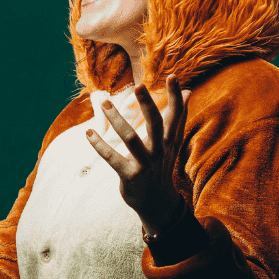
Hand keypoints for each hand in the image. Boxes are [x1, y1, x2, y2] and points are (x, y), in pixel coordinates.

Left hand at [85, 75, 191, 232]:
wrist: (157, 202)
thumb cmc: (162, 165)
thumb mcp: (173, 142)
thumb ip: (178, 117)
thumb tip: (190, 91)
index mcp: (169, 140)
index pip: (176, 115)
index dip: (175, 97)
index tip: (172, 76)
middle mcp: (160, 150)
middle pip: (156, 124)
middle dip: (148, 105)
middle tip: (138, 85)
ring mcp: (145, 164)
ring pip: (132, 139)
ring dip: (117, 120)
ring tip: (105, 103)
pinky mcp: (130, 176)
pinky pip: (113, 158)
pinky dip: (99, 145)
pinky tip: (88, 132)